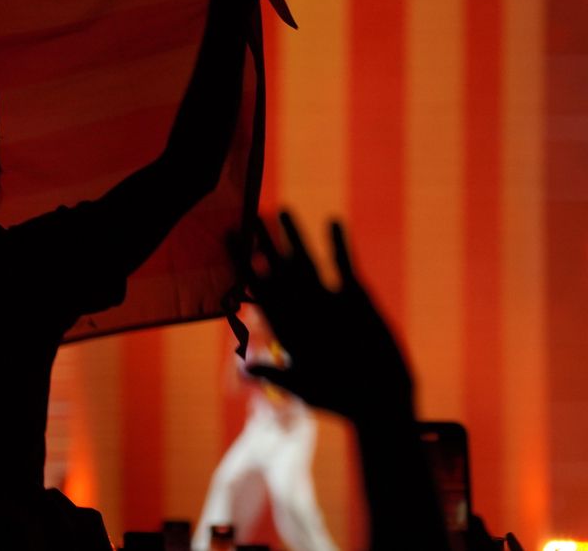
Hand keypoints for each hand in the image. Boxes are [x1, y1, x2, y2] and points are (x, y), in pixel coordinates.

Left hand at [238, 212, 414, 423]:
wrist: (381, 400)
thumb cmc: (340, 399)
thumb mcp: (306, 387)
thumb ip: (279, 376)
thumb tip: (245, 369)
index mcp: (285, 326)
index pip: (259, 291)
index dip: (243, 267)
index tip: (229, 244)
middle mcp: (302, 309)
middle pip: (278, 270)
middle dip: (264, 244)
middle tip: (249, 215)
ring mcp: (328, 301)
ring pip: (307, 261)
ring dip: (295, 237)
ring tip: (282, 209)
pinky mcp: (356, 298)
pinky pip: (344, 265)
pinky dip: (339, 245)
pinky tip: (332, 221)